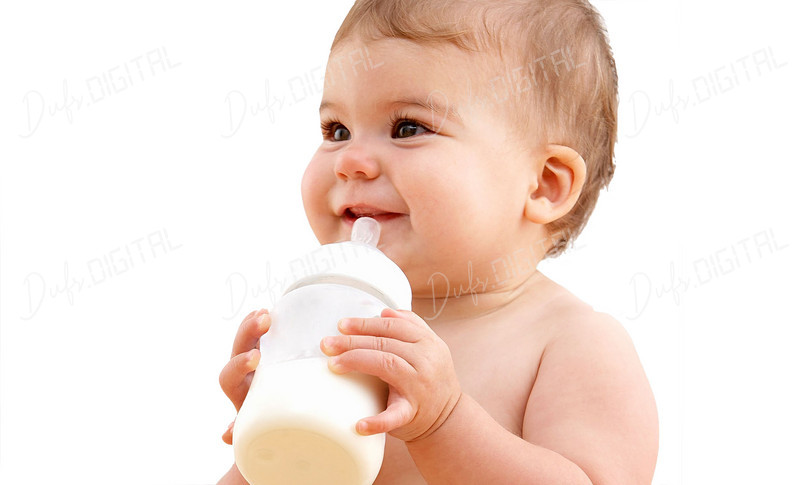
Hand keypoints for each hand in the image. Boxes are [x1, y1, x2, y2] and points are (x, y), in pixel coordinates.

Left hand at [218, 309, 271, 443]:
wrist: (276, 436)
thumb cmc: (269, 437)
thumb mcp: (258, 436)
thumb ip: (243, 433)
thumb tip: (225, 436)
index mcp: (239, 395)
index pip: (228, 376)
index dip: (238, 364)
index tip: (255, 357)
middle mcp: (246, 378)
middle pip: (237, 349)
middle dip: (247, 333)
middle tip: (264, 320)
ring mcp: (259, 367)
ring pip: (248, 340)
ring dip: (254, 324)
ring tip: (267, 311)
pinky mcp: (274, 360)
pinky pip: (265, 338)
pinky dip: (268, 325)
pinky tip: (276, 311)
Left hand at [320, 308, 461, 441]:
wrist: (448, 418)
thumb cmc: (432, 380)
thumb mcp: (430, 348)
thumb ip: (411, 327)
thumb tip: (385, 312)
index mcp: (429, 343)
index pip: (392, 327)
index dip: (365, 324)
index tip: (341, 326)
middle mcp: (426, 361)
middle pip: (384, 343)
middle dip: (352, 341)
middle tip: (327, 344)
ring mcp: (420, 387)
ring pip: (386, 364)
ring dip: (356, 362)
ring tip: (333, 364)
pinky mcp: (413, 412)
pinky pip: (394, 415)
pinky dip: (376, 421)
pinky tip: (359, 425)